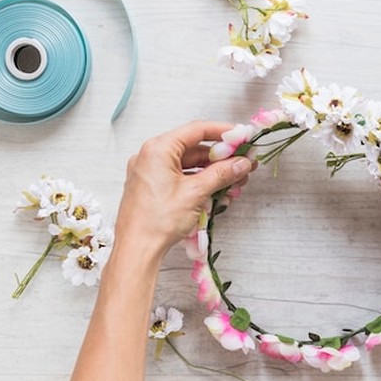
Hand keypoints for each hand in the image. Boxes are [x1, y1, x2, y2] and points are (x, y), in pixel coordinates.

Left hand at [114, 121, 251, 256]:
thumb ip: (221, 174)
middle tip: (244, 163)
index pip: (197, 130)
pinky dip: (200, 184)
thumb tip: (241, 163)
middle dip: (222, 159)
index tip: (242, 137)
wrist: (137, 250)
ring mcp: (151, 173)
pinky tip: (219, 194)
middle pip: (194, 149)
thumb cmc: (157, 221)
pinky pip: (181, 179)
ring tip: (236, 183)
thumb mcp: (196, 193)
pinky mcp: (153, 188)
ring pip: (189, 166)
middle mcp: (151, 157)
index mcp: (157, 149)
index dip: (223, 132)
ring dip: (214, 174)